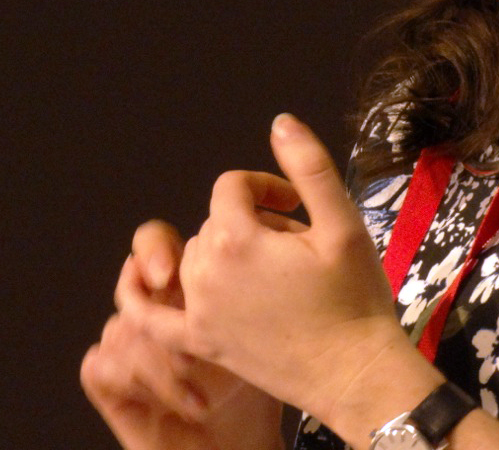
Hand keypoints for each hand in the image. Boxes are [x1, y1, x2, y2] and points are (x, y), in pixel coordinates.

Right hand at [81, 221, 283, 449]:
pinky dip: (140, 384)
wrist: (241, 445)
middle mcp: (147, 309)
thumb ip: (248, 286)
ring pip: (120, 329)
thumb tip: (254, 253)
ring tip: (202, 392)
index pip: (152, 242)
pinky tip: (188, 405)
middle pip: (128, 282)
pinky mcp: (107, 379)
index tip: (169, 275)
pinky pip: (101, 364)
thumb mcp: (262, 328)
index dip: (153, 250)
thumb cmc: (254, 387)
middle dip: (155, 312)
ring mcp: (125, 342)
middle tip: (191, 353)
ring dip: (161, 364)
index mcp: (181, 285)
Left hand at [121, 115, 412, 428]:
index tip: (299, 206)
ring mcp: (198, 312)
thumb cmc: (355, 299)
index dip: (266, 187)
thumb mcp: (343, 224)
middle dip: (253, 223)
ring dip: (227, 253)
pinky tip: (141, 282)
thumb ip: (309, 166)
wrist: (357, 376)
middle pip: (216, 221)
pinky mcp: (199, 343)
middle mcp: (205, 272)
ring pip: (197, 257)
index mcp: (236, 238)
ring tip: (273, 273)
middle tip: (298, 246)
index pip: (232, 187)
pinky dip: (141, 297)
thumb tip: (280, 122)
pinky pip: (152, 316)